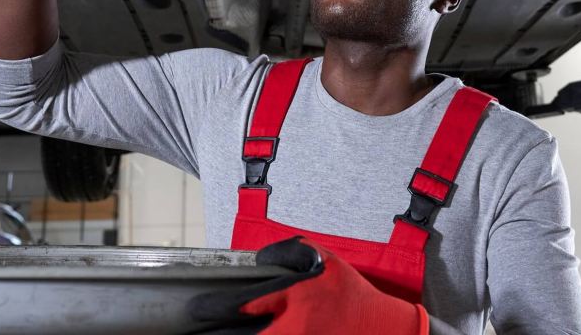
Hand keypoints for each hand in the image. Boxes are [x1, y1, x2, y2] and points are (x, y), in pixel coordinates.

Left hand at [188, 237, 428, 334]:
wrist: (381, 329)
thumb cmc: (350, 294)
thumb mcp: (324, 260)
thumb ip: (291, 253)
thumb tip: (261, 260)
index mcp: (300, 297)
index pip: (249, 304)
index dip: (218, 308)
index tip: (199, 310)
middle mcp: (297, 328)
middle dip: (220, 334)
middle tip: (199, 327)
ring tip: (216, 334)